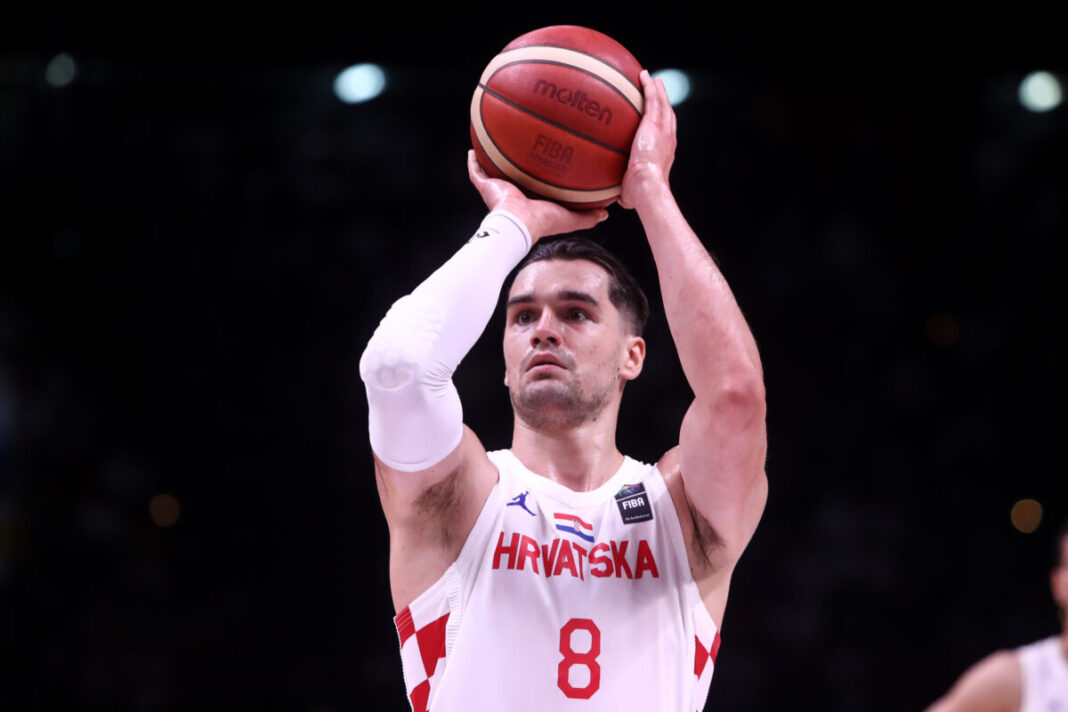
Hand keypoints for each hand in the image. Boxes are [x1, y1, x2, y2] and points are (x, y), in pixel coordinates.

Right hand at [467, 150, 607, 242]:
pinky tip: (473, 149)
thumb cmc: (544, 222)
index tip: (544, 161)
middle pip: (513, 176)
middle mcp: (514, 194)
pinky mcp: (486, 187)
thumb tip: (607, 213)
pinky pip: (476, 171)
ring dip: (493, 160)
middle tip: (521, 147)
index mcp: (531, 201)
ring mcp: (498, 190)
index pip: (534, 186)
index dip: (538, 175)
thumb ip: (588, 216)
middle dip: (515, 164)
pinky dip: (473, 161)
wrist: (519, 223)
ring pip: (493, 172)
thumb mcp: (572, 218)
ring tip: (494, 142)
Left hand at [618, 70, 675, 209]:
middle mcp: (668, 139)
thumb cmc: (640, 195)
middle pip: (668, 116)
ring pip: (662, 104)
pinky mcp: (655, 123)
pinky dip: (650, 87)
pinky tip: (643, 76)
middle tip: (659, 93)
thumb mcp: (630, 193)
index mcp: (664, 153)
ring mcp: (663, 130)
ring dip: (658, 91)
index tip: (657, 121)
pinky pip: (653, 99)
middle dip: (664, 104)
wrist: (646, 185)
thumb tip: (610, 198)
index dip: (663, 127)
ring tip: (652, 80)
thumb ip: (622, 190)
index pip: (666, 136)